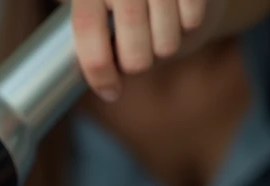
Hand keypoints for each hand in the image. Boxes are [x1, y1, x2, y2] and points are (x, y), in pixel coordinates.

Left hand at [69, 0, 225, 100]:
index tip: (109, 92)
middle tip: (135, 56)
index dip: (97, 70)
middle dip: (136, 64)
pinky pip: (191, 22)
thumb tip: (78, 78)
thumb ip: (86, 34)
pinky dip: (188, 26)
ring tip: (158, 31)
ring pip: (165, 44)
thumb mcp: (96, 6)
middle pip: (133, 52)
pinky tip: (178, 14)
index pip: (86, 29)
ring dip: (164, 48)